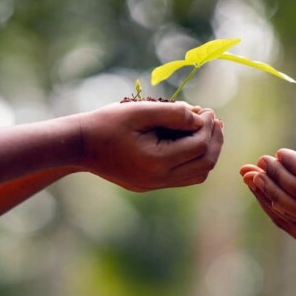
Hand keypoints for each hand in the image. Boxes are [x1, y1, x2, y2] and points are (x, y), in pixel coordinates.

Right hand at [79, 101, 223, 191]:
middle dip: (214, 140)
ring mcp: (155, 185)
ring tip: (210, 130)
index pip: (198, 146)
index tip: (207, 110)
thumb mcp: (140, 111)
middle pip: (204, 164)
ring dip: (208, 152)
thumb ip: (172, 113)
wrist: (79, 145)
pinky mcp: (151, 185)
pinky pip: (183, 177)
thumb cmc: (107, 124)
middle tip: (215, 121)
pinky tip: (193, 142)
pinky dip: (194, 160)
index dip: (208, 127)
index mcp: (157, 162)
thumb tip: (199, 117)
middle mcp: (159, 179)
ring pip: (197, 174)